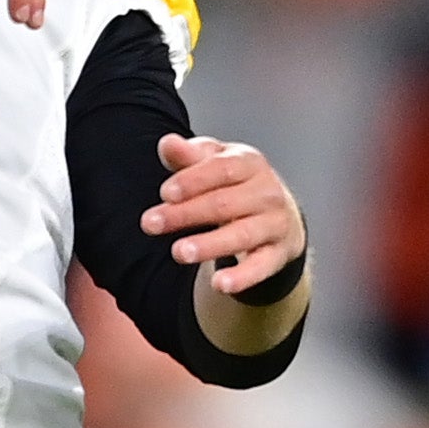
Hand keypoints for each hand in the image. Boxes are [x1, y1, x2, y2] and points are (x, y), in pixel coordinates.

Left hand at [143, 134, 305, 294]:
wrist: (277, 214)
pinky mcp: (278, 254)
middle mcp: (267, 192)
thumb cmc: (234, 184)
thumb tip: (167, 143)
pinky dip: (243, 276)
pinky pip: (262, 266)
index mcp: (249, 164)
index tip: (165, 193)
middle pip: (224, 203)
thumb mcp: (212, 164)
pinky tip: (220, 284)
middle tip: (150, 223)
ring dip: (209, 244)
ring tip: (179, 252)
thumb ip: (188, 157)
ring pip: (242, 235)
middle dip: (185, 214)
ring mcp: (275, 224)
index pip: (222, 170)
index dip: (193, 181)